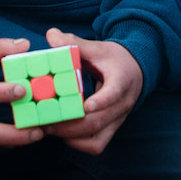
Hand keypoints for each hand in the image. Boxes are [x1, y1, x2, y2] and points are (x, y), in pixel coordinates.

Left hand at [40, 28, 142, 154]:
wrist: (134, 71)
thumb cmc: (113, 59)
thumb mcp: (97, 47)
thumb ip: (74, 43)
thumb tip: (51, 34)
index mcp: (121, 80)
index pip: (114, 93)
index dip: (101, 101)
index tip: (85, 106)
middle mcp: (122, 104)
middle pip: (98, 121)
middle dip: (70, 124)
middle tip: (46, 121)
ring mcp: (118, 120)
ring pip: (96, 138)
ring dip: (71, 137)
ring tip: (49, 128)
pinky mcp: (111, 129)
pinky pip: (96, 145)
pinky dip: (78, 144)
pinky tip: (61, 134)